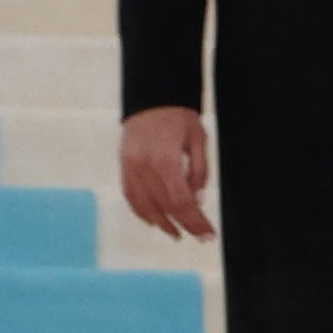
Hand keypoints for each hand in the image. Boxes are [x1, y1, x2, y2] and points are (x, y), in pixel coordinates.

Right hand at [121, 108, 217, 239]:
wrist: (152, 97)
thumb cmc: (179, 117)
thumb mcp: (199, 141)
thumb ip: (199, 172)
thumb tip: (197, 202)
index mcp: (166, 160)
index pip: (182, 201)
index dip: (195, 221)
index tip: (208, 233)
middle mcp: (144, 166)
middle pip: (165, 207)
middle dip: (185, 224)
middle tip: (200, 236)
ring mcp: (130, 167)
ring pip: (144, 205)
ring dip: (162, 223)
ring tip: (177, 233)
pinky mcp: (123, 165)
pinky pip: (130, 195)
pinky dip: (142, 211)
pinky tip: (154, 220)